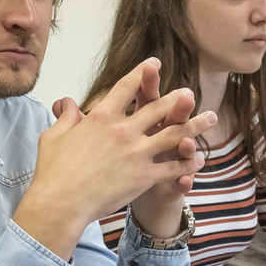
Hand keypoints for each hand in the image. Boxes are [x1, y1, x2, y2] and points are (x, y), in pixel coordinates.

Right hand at [18, 59, 212, 253]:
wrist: (62, 202)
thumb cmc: (54, 171)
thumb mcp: (54, 136)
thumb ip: (66, 117)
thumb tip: (66, 103)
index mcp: (101, 117)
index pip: (126, 87)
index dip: (142, 73)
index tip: (154, 63)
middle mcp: (123, 130)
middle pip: (158, 108)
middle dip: (177, 99)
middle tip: (190, 94)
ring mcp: (137, 152)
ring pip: (174, 134)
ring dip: (195, 125)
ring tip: (211, 118)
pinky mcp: (145, 176)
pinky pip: (174, 167)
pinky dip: (188, 163)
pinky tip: (199, 159)